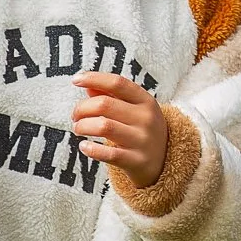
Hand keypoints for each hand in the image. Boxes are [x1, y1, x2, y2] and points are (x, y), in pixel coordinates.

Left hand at [72, 73, 168, 188]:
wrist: (165, 161)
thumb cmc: (143, 131)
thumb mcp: (135, 109)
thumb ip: (112, 95)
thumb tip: (88, 85)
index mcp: (145, 101)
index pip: (117, 83)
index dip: (94, 78)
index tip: (77, 79)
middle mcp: (146, 118)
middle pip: (104, 104)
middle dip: (82, 108)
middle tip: (75, 115)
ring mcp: (142, 140)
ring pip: (103, 126)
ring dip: (83, 126)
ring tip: (79, 128)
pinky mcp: (136, 160)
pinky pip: (108, 154)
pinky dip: (91, 149)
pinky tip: (84, 146)